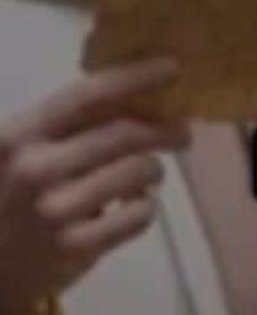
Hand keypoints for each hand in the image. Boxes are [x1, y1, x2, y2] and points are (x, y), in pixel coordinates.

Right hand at [0, 58, 189, 314]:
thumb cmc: (6, 198)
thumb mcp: (19, 151)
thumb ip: (65, 126)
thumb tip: (136, 98)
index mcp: (19, 135)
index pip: (88, 95)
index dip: (135, 77)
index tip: (171, 67)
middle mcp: (36, 169)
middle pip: (125, 134)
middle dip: (165, 129)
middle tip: (182, 132)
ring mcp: (57, 210)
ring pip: (140, 171)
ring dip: (153, 169)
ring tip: (147, 173)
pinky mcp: (77, 247)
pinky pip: (140, 215)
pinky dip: (145, 207)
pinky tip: (132, 206)